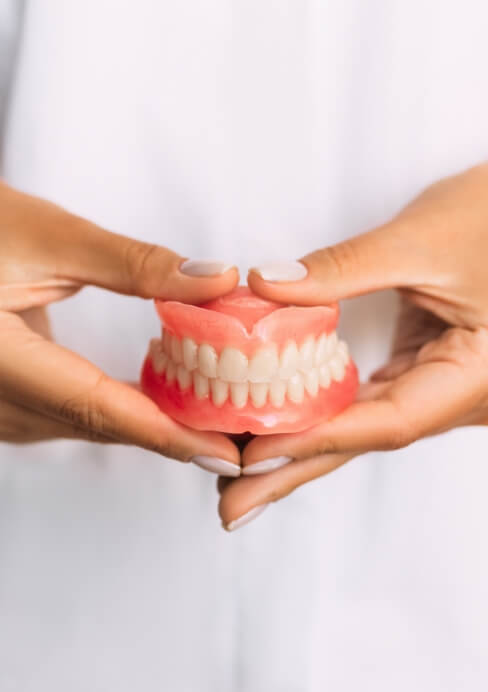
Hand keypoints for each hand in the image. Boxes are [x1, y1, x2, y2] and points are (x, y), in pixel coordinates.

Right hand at [0, 180, 239, 472]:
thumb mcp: (48, 237)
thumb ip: (135, 265)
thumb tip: (217, 281)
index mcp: (0, 361)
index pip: (99, 408)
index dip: (168, 435)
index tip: (227, 453)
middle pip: (102, 426)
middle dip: (176, 434)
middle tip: (243, 433)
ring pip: (91, 426)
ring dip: (153, 423)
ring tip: (216, 415)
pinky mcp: (7, 402)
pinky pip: (75, 415)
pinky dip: (123, 409)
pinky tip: (162, 396)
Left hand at [219, 162, 487, 527]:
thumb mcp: (421, 239)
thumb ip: (343, 267)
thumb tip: (265, 284)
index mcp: (478, 374)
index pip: (389, 420)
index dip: (318, 438)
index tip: (253, 453)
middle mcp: (463, 395)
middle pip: (368, 438)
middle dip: (296, 470)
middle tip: (231, 505)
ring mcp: (444, 386)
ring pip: (365, 425)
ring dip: (303, 447)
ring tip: (242, 474)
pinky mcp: (427, 369)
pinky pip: (370, 401)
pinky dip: (323, 413)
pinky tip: (283, 425)